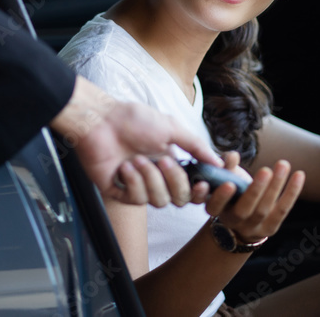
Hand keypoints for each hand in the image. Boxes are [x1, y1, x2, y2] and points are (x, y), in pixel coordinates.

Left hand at [50, 76, 221, 207]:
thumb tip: (219, 161)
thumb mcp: (171, 127)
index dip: (200, 189)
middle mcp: (157, 176)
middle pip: (179, 198)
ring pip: (159, 201)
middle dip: (174, 180)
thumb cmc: (133, 119)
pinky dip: (133, 182)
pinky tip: (124, 166)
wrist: (100, 120)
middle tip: (164, 160)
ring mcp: (138, 186)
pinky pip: (137, 200)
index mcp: (171, 162)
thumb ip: (196, 146)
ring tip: (136, 159)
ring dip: (150, 178)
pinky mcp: (119, 192)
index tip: (204, 183)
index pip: (192, 187)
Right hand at [204, 152, 304, 244]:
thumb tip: (233, 156)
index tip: (229, 183)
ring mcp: (252, 228)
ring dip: (275, 186)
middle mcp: (232, 221)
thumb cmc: (231, 193)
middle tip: (265, 171)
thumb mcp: (223, 180)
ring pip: (264, 209)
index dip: (221, 197)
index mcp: (215, 209)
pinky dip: (292, 192)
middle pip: (243, 210)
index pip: (215, 206)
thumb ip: (226, 167)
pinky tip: (299, 174)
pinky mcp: (270, 228)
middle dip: (255, 190)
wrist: (241, 222)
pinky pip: (282, 210)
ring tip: (283, 165)